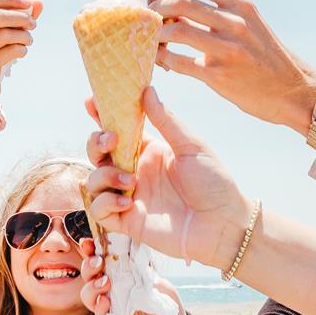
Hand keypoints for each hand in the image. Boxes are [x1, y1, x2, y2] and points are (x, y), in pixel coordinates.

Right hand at [78, 237, 188, 314]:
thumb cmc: (166, 308)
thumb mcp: (161, 287)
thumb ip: (145, 275)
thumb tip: (130, 263)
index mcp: (123, 274)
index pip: (104, 258)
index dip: (94, 249)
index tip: (90, 242)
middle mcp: (111, 289)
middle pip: (90, 274)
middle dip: (89, 265)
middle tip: (98, 262)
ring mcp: (108, 308)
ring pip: (88, 294)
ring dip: (92, 286)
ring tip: (104, 283)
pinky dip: (99, 308)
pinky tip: (106, 303)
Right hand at [84, 88, 250, 266]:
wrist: (224, 224)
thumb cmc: (214, 183)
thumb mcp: (192, 146)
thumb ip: (167, 121)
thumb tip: (147, 90)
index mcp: (149, 150)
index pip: (118, 129)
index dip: (102, 116)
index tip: (92, 101)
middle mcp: (135, 171)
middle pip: (98, 153)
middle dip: (96, 142)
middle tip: (111, 140)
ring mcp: (129, 196)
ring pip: (93, 180)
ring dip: (104, 176)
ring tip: (131, 182)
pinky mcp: (127, 221)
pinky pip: (98, 210)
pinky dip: (105, 203)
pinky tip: (128, 202)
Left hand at [147, 0, 315, 133]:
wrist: (293, 91)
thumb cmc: (267, 58)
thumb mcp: (251, 24)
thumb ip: (223, 11)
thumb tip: (183, 0)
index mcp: (241, 5)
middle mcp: (235, 23)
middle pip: (182, 2)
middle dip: (157, 7)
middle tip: (149, 16)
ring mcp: (227, 49)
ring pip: (177, 30)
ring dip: (157, 33)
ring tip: (151, 37)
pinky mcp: (219, 75)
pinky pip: (179, 61)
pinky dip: (162, 58)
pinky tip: (159, 59)